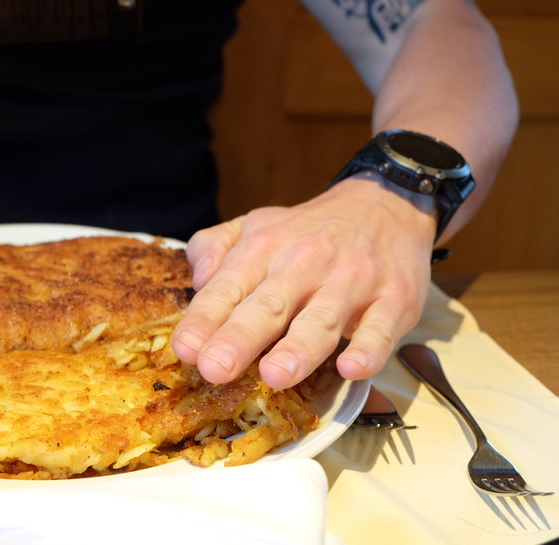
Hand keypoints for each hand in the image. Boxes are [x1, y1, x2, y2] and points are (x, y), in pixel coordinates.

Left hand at [170, 176, 436, 388]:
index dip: (204, 319)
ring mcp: (351, 283)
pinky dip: (369, 348)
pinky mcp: (394, 300)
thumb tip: (199, 280)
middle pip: (268, 306)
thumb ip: (214, 247)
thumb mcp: (253, 225)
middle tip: (214, 369)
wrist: (385, 203)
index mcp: (263, 249)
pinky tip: (353, 368)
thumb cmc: (306, 230)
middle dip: (239, 339)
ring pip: (321, 319)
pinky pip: (381, 327)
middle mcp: (303, 264)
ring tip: (275, 375)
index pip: (227, 288)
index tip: (185, 349)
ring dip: (298, 348)